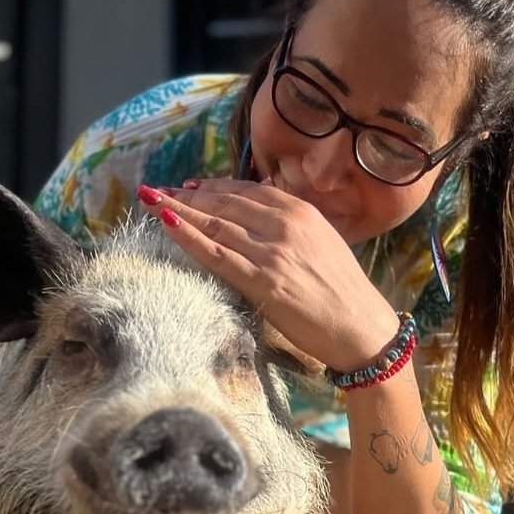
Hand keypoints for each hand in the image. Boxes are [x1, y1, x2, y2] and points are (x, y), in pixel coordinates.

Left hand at [137, 178, 398, 371]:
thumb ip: (293, 225)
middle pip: (225, 203)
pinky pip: (216, 254)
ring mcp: (272, 252)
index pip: (248, 191)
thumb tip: (261, 211)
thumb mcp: (323, 242)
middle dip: (188, 195)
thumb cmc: (343, 291)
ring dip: (179, 209)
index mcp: (302, 212)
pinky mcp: (262, 281)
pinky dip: (188, 236)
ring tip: (151, 200)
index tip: (190, 186)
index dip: (214, 186)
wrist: (361, 327)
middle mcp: (286, 225)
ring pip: (215, 224)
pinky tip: (167, 223)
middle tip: (159, 191)